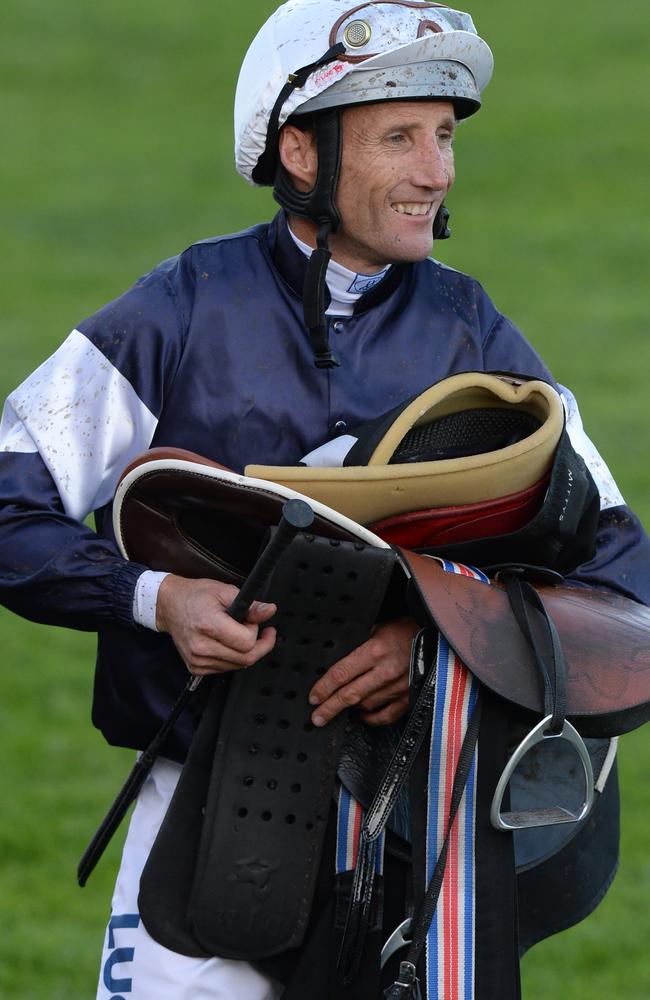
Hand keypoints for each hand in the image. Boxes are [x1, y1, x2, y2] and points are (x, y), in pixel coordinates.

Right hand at [155, 574, 276, 675]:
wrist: (169, 605)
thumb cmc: (195, 596)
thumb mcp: (225, 591)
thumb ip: (250, 605)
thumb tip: (269, 611)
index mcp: (209, 625)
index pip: (246, 643)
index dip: (255, 631)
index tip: (253, 621)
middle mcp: (201, 647)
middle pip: (246, 658)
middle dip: (259, 644)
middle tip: (261, 631)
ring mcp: (198, 660)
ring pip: (238, 665)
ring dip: (245, 651)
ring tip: (239, 633)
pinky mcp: (196, 668)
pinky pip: (226, 668)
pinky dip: (233, 657)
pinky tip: (228, 643)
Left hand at [308, 618, 417, 727]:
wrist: (437, 637)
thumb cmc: (406, 630)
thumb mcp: (379, 628)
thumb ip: (360, 644)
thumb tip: (339, 658)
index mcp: (375, 651)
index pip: (342, 673)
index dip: (324, 687)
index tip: (313, 697)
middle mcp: (385, 671)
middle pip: (350, 695)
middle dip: (330, 707)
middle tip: (316, 718)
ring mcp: (398, 687)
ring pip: (366, 705)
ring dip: (351, 709)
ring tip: (340, 708)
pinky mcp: (409, 697)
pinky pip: (387, 715)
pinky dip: (372, 718)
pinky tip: (363, 716)